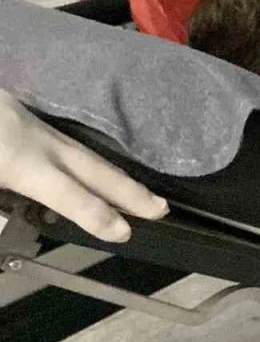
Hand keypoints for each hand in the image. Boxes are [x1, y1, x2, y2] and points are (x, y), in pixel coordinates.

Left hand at [0, 90, 167, 241]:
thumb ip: (8, 197)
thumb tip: (11, 228)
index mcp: (19, 161)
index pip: (68, 193)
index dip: (98, 214)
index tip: (124, 232)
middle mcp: (33, 138)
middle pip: (91, 165)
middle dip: (128, 190)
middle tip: (161, 208)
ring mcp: (27, 121)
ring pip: (80, 149)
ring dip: (110, 173)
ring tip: (134, 192)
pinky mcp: (18, 109)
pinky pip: (62, 137)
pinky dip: (82, 156)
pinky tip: (85, 166)